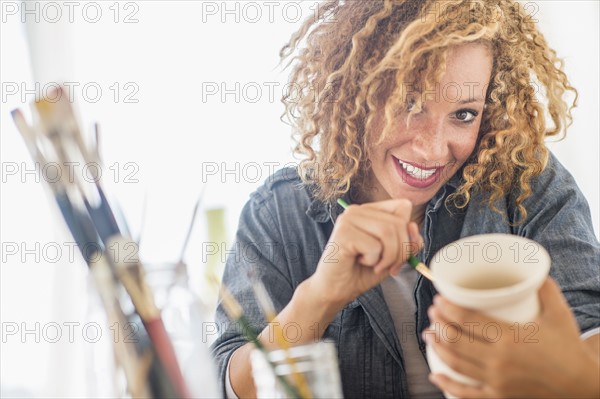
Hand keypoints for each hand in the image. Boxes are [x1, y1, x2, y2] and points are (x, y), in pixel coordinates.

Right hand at [308, 199, 422, 310]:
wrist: (336, 290)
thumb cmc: (362, 272)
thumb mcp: (393, 256)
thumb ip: (408, 241)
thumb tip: (414, 228)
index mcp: (369, 211)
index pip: (403, 207)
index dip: (408, 232)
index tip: (399, 254)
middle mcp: (357, 210)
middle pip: (398, 222)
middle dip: (401, 251)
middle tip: (389, 267)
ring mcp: (348, 219)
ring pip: (388, 232)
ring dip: (388, 257)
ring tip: (375, 265)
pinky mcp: (343, 233)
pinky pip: (374, 246)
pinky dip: (373, 261)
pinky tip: (359, 262)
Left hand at [425, 277, 599, 397]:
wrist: (583, 386)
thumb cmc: (569, 348)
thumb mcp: (559, 314)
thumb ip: (544, 287)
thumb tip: (531, 267)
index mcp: (510, 338)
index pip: (467, 320)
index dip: (447, 309)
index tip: (438, 300)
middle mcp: (498, 362)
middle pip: (455, 340)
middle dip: (439, 324)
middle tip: (433, 313)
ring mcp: (497, 382)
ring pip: (455, 363)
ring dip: (438, 347)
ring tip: (429, 334)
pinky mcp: (499, 398)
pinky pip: (465, 393)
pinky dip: (446, 384)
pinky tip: (435, 374)